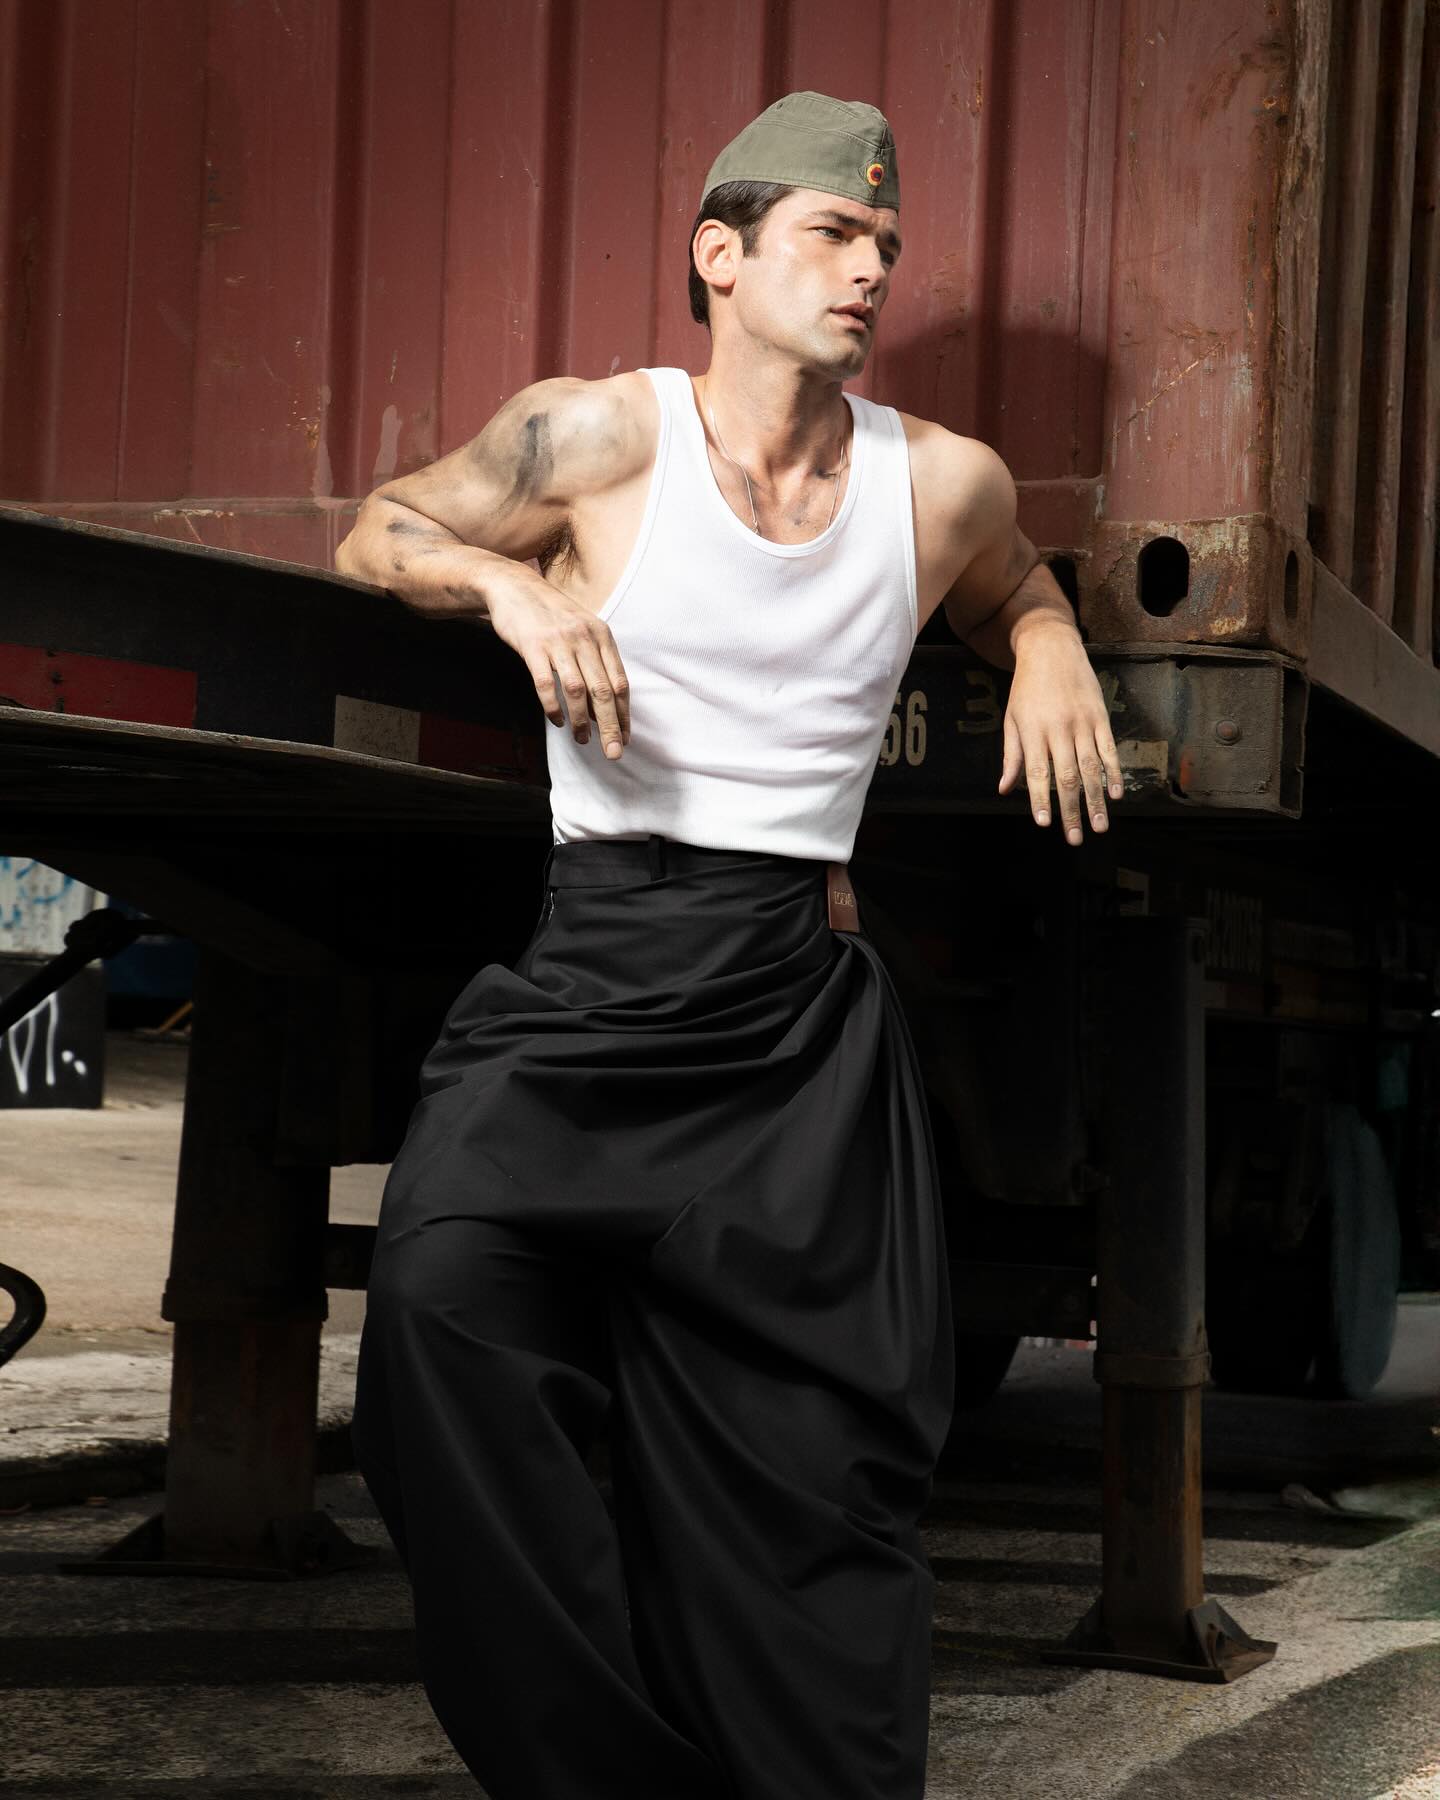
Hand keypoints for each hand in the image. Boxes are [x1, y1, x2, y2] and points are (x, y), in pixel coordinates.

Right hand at [488, 575, 630, 759]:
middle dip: (611, 726)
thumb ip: (595, 662)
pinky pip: (546, 684)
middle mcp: (584, 639)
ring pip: (577, 691)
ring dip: (582, 721)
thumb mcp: (582, 629)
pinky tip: (558, 721)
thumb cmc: (551, 614)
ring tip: (583, 740)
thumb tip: (605, 704)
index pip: (620, 682)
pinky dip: (553, 707)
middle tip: (613, 753)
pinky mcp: (532, 647)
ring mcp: (558, 643)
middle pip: (603, 691)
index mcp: (601, 636)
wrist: (514, 586)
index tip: (625, 738)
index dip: (624, 714)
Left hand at [997, 625, 1123, 842]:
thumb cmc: (1026, 688)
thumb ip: (1012, 755)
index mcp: (1033, 731)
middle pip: (1067, 778)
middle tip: (1076, 838)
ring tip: (1100, 826)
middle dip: (1071, 811)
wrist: (1051, 648)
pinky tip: (1117, 794)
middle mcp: (1059, 729)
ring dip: (1097, 801)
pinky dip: (1114, 773)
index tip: (1046, 824)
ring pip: (1091, 769)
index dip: (1041, 800)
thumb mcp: (1011, 718)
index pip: (1036, 773)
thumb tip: (1005, 789)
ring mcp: (1083, 723)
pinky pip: (1109, 750)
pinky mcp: (1101, 717)